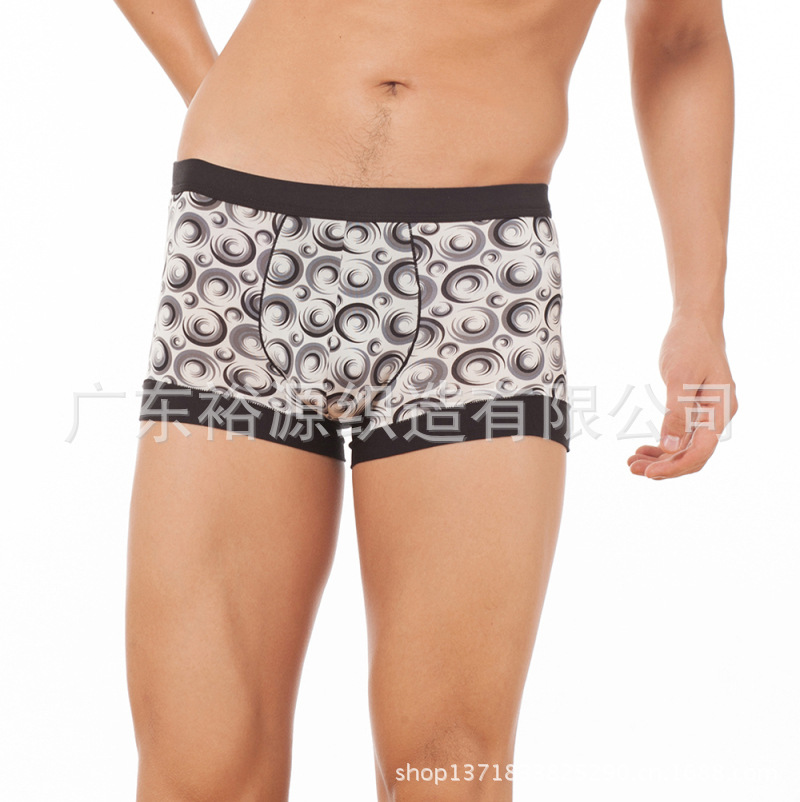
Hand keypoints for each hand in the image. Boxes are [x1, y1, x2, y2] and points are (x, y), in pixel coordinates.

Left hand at [628, 312, 737, 479]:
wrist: (694, 321)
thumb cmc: (689, 343)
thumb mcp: (680, 377)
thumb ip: (676, 411)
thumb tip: (670, 447)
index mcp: (720, 410)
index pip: (700, 450)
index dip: (675, 466)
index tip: (649, 473)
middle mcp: (717, 416)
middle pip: (692, 454)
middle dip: (663, 467)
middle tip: (631, 468)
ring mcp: (707, 414)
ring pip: (685, 448)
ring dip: (660, 459)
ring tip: (631, 463)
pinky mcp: (695, 409)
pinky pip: (680, 436)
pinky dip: (662, 445)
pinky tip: (642, 450)